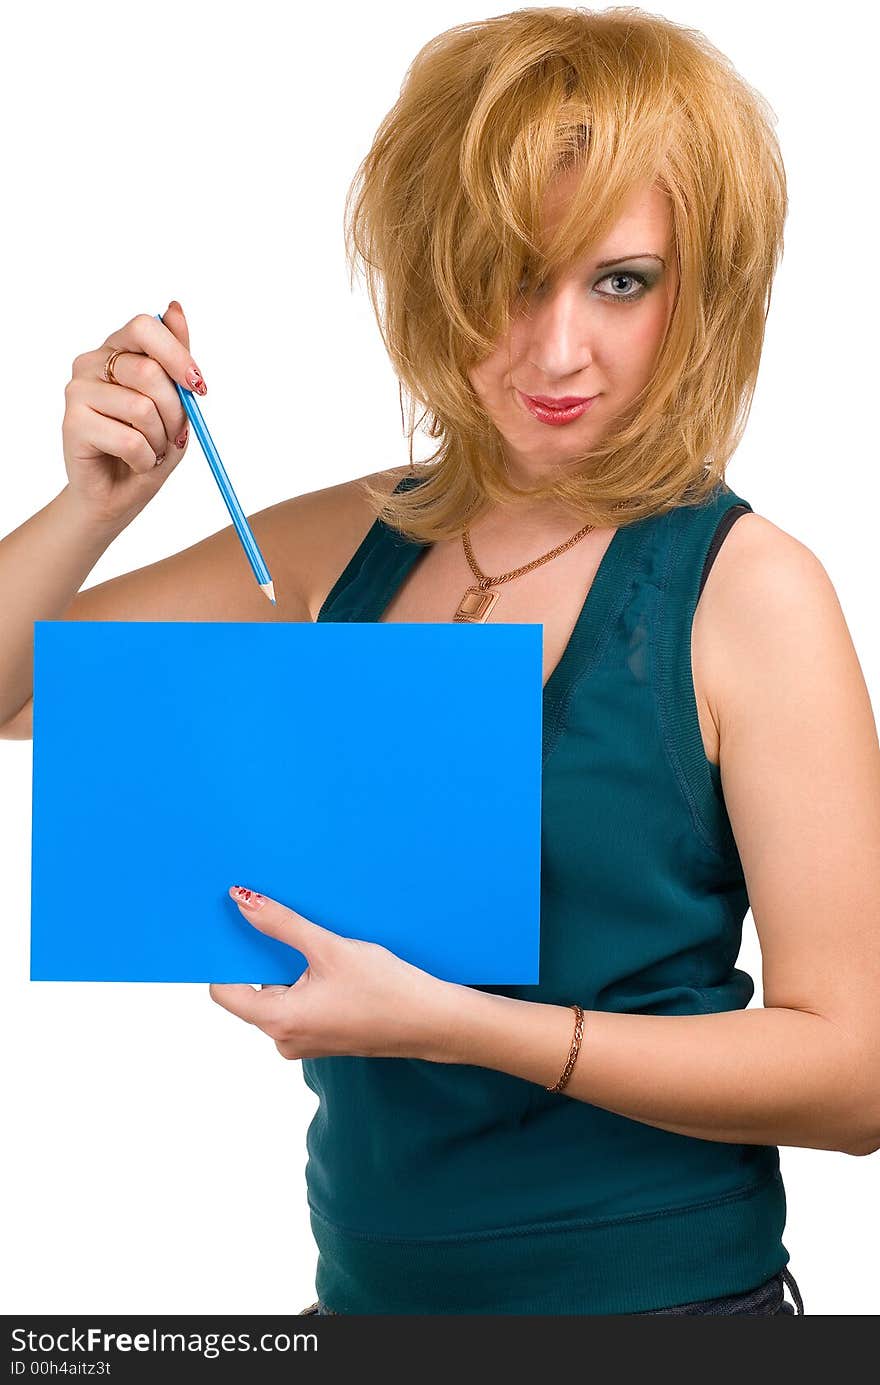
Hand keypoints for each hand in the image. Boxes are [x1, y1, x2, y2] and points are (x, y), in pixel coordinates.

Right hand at [61, 302, 202, 530]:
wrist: (117, 495)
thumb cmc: (147, 448)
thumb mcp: (173, 404)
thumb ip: (175, 359)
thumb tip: (175, 308)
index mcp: (117, 349)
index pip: (145, 327)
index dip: (178, 355)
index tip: (198, 387)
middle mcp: (92, 363)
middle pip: (148, 372)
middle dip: (176, 412)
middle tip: (175, 435)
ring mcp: (77, 391)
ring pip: (142, 408)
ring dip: (161, 440)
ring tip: (153, 451)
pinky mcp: (72, 423)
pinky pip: (130, 439)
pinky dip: (146, 459)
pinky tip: (137, 462)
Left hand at [209, 885, 462, 1062]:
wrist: (432, 1022)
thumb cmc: (385, 989)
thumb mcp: (329, 948)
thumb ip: (281, 923)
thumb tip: (242, 900)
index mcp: (278, 1021)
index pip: (223, 990)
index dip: (225, 958)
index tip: (235, 930)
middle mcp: (283, 1039)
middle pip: (250, 992)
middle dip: (261, 958)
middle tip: (278, 926)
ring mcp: (302, 1042)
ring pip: (276, 998)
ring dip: (287, 970)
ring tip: (316, 949)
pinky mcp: (320, 1038)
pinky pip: (296, 1007)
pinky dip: (304, 984)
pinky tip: (331, 968)